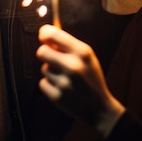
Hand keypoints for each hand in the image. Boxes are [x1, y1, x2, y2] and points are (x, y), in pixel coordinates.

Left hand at [36, 24, 124, 138]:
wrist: (99, 108)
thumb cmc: (90, 78)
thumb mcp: (87, 57)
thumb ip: (68, 44)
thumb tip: (45, 32)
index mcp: (82, 53)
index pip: (53, 35)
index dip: (44, 33)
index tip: (44, 35)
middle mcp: (73, 67)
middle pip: (42, 51)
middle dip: (45, 53)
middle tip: (52, 58)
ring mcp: (65, 83)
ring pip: (44, 68)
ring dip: (50, 71)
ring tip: (64, 77)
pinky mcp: (57, 97)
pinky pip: (43, 83)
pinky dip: (49, 85)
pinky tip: (61, 88)